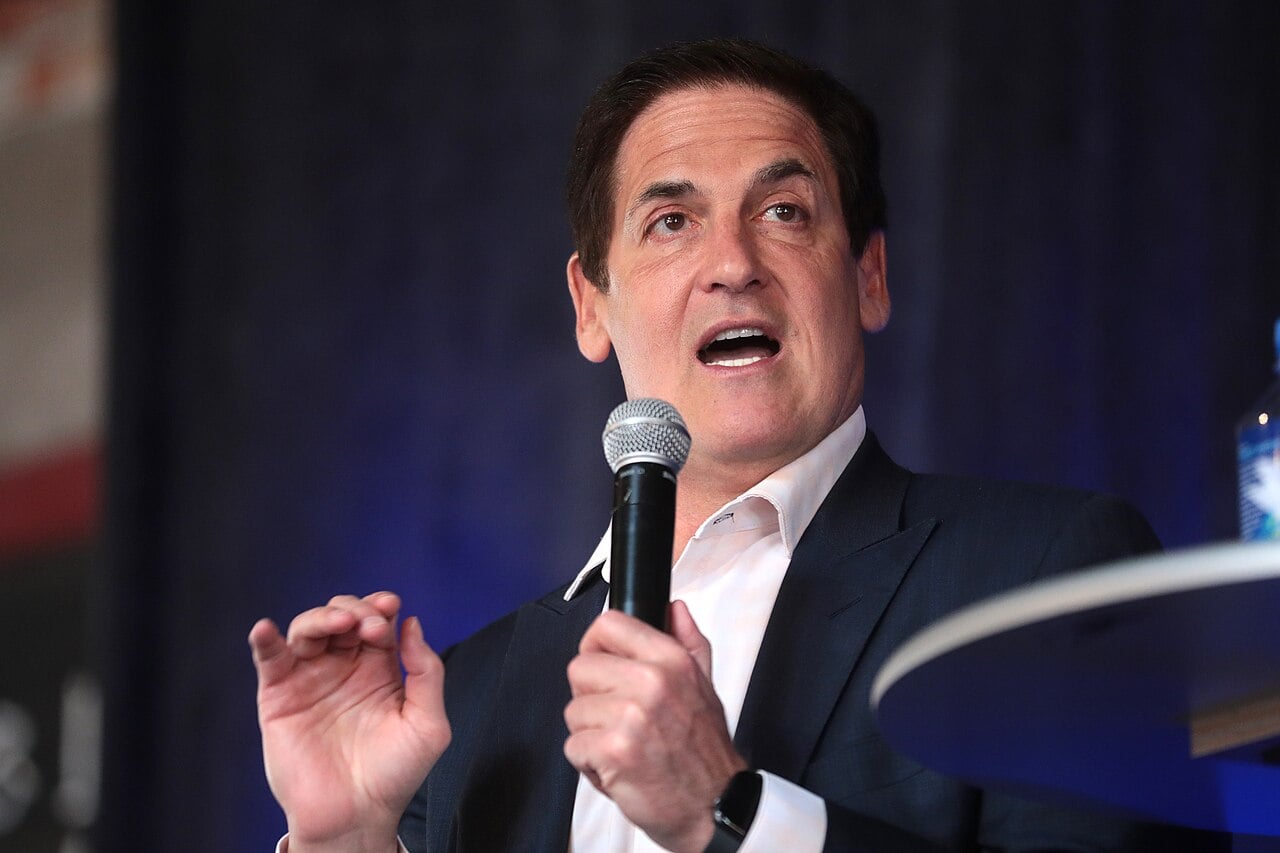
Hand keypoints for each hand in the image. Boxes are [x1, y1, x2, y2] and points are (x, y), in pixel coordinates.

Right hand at [249, 592, 449, 851]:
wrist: (355, 816)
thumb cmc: (395, 775)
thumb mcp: (427, 724)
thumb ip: (427, 673)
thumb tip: (411, 623)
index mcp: (379, 668)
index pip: (377, 620)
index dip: (381, 607)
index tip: (389, 608)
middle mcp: (343, 667)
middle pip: (343, 616)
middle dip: (356, 610)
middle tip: (369, 626)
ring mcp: (310, 678)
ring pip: (308, 629)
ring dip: (322, 617)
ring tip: (340, 625)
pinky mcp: (279, 697)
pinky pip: (269, 659)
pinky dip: (264, 639)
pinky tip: (265, 630)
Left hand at [563, 600, 746, 852]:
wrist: (715, 807)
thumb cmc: (706, 752)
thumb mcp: (705, 686)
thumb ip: (688, 642)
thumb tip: (674, 608)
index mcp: (671, 659)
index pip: (607, 625)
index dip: (596, 647)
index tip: (602, 667)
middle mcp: (651, 681)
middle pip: (579, 669)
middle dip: (591, 698)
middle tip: (617, 719)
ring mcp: (631, 716)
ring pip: (573, 712)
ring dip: (591, 735)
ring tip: (623, 747)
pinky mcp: (614, 750)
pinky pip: (573, 746)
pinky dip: (589, 764)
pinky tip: (618, 768)